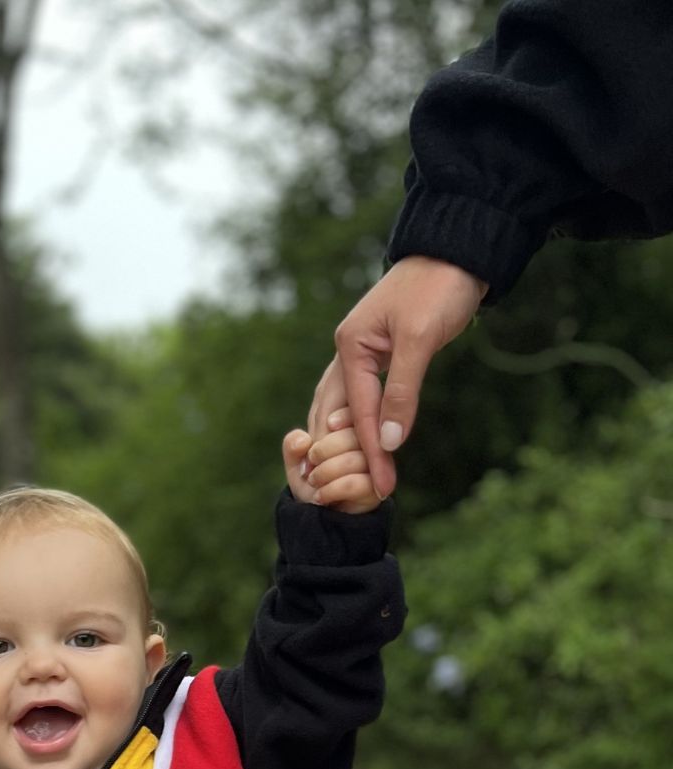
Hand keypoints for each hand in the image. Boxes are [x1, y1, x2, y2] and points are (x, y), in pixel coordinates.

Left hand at [282, 409, 379, 513]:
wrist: (319, 518)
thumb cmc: (312, 482)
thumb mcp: (297, 461)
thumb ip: (294, 445)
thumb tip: (303, 440)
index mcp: (357, 426)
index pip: (360, 409)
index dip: (342, 417)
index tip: (325, 429)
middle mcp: (374, 443)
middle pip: (358, 433)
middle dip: (324, 449)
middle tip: (310, 464)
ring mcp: (379, 466)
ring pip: (356, 459)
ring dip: (325, 471)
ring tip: (313, 480)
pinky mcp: (378, 490)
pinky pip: (356, 483)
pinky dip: (332, 489)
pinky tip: (321, 496)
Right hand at [308, 257, 488, 497]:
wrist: (457, 251)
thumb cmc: (439, 287)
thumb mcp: (421, 339)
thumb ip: (401, 391)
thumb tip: (388, 441)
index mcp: (350, 346)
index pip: (357, 413)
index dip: (371, 453)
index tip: (381, 488)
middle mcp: (347, 351)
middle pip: (335, 414)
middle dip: (346, 455)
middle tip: (357, 493)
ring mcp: (360, 352)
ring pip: (341, 407)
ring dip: (345, 442)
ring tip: (351, 476)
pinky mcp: (378, 354)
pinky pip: (359, 397)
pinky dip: (359, 422)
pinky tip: (363, 441)